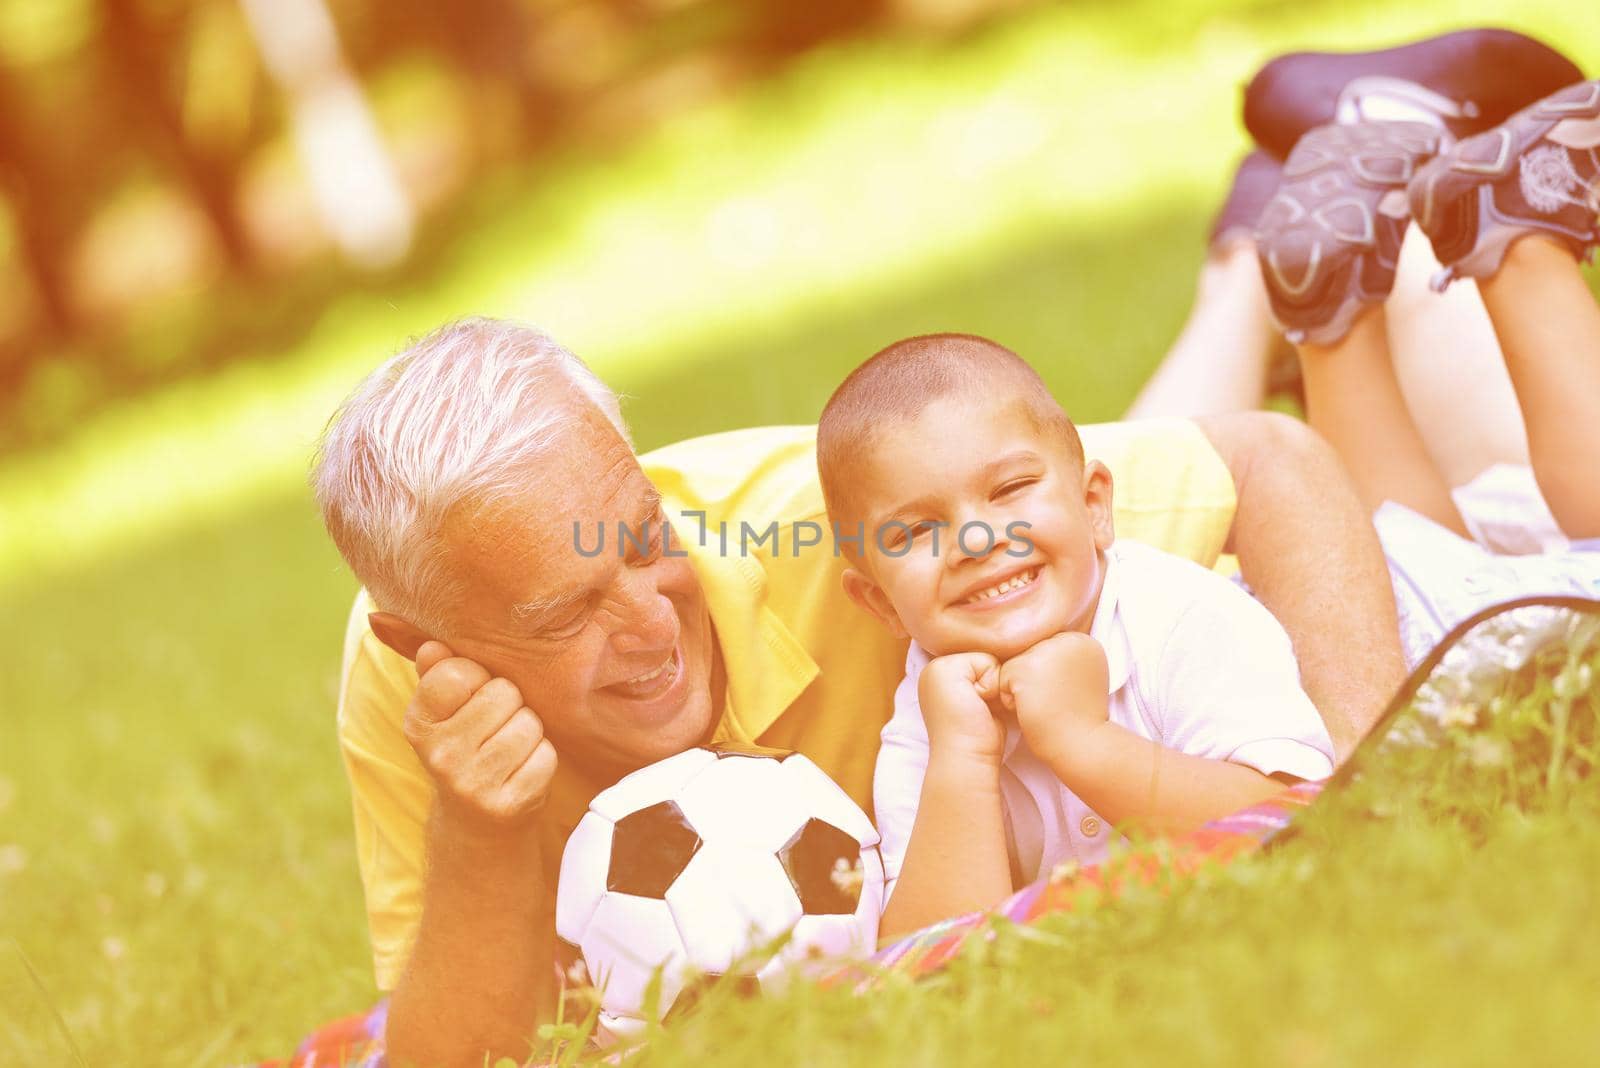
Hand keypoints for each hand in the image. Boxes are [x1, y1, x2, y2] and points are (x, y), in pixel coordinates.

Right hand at [404, 641, 558, 830]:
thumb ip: (438, 673)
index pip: (456, 672)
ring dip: (527, 731)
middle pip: (502, 693)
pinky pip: (546, 754)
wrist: (475, 824)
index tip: (473, 695)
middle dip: (508, 703)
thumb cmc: (464, 750)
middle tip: (495, 727)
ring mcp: (473, 784)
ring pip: (528, 723)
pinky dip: (542, 757)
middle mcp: (440, 755)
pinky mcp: (508, 804)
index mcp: (419, 725)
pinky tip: (522, 769)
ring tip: (509, 748)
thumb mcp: (442, 713)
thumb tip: (433, 645)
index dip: (476, 677)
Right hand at [918, 651, 1005, 764]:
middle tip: (981, 710)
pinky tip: (979, 705)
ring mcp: (937, 667)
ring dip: (994, 684)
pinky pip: (988, 662)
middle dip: (995, 681)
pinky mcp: (946, 669)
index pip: (985, 659)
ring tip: (980, 708)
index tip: (981, 710)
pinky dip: (991, 685)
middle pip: (988, 655)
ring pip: (989, 656)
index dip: (995, 683)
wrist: (966, 760)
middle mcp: (935, 667)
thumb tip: (1013, 661)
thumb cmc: (980, 739)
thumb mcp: (983, 700)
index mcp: (941, 674)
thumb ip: (987, 679)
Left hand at [998, 632, 1109, 764]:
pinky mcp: (1025, 667)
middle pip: (1029, 653)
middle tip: (1056, 701)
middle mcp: (1066, 639)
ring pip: (1014, 664)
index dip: (1049, 677)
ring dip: (1022, 688)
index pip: (1046, 650)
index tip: (1067, 695)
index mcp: (1083, 640)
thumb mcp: (1080, 678)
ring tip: (1046, 705)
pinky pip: (1002, 678)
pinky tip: (1032, 709)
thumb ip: (1062, 660)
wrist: (1081, 744)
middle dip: (1035, 680)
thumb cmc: (1077, 719)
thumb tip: (1035, 658)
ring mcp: (1045, 650)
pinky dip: (1011, 699)